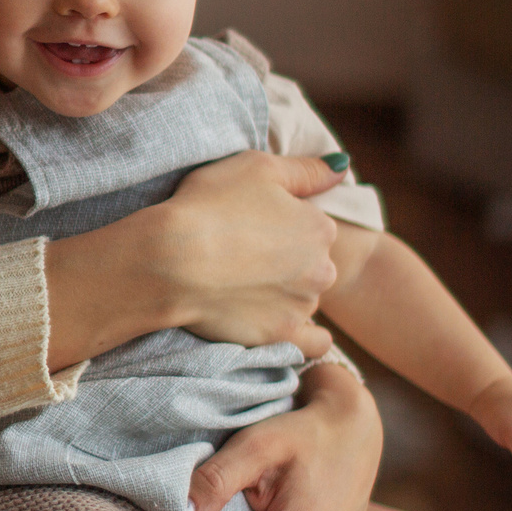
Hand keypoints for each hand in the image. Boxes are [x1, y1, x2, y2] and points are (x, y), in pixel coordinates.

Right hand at [51, 152, 345, 367]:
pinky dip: (305, 337)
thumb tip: (342, 166)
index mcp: (320, 227)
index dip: (279, 224)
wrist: (169, 260)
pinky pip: (311, 344)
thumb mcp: (258, 166)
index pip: (310, 226)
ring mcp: (302, 306)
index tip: (248, 226)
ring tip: (240, 286)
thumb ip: (307, 169)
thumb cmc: (209, 205)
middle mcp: (322, 268)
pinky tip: (285, 326)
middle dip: (286, 261)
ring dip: (283, 293)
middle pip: (309, 263)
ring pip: (303, 298)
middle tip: (242, 256)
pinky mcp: (280, 336)